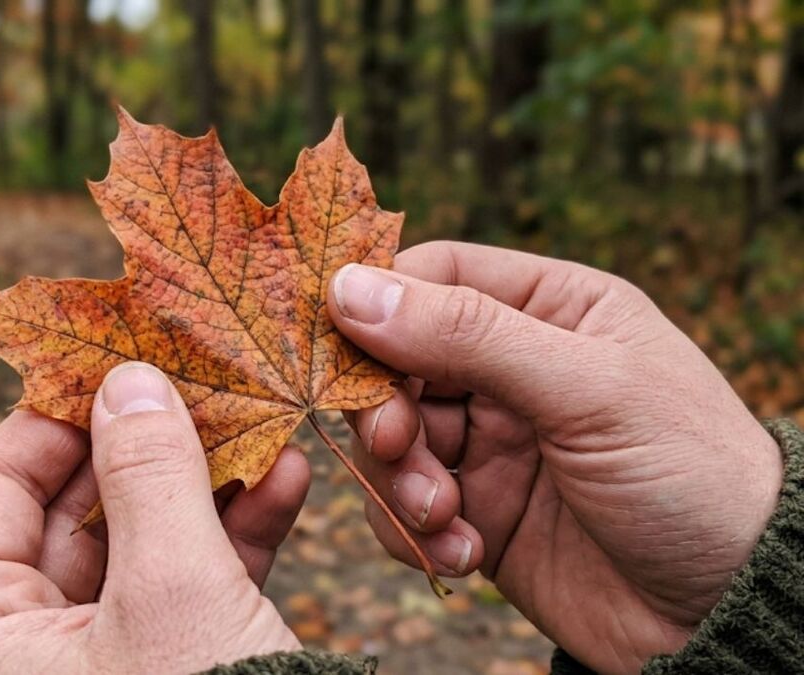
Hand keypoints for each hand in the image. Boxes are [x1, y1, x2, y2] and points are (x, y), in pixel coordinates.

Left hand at [0, 362, 307, 673]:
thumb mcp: (173, 595)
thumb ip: (149, 475)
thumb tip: (129, 377)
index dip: (53, 412)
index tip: (114, 354)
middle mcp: (22, 649)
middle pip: (73, 506)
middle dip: (146, 440)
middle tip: (200, 376)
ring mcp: (98, 662)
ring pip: (141, 542)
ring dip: (204, 482)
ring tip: (259, 419)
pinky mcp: (166, 671)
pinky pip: (186, 586)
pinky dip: (232, 535)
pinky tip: (284, 481)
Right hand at [327, 242, 782, 673]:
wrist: (727, 613)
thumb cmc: (689, 475)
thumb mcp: (587, 388)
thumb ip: (468, 335)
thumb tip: (347, 288)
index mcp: (549, 308)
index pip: (433, 276)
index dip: (376, 302)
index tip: (331, 342)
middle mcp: (510, 369)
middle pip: (395, 362)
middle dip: (386, 410)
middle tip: (400, 448)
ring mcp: (490, 443)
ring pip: (391, 439)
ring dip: (401, 481)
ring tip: (447, 516)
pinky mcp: (477, 512)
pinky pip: (404, 507)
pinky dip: (417, 532)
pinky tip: (468, 554)